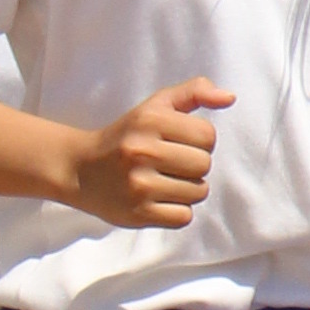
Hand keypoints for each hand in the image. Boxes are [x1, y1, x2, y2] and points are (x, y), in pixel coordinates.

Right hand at [62, 79, 228, 231]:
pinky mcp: (138, 214)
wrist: (79, 170)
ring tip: (163, 181)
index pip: (208, 136)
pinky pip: (184, 217)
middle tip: (170, 164)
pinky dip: (177, 211)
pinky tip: (158, 199)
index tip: (179, 142)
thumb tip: (229, 97)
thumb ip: (193, 93)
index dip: (199, 140)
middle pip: (204, 164)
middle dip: (193, 165)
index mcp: (149, 120)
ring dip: (188, 189)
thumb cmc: (126, 136)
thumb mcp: (154, 106)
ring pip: (198, 192)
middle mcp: (143, 151)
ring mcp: (139, 185)